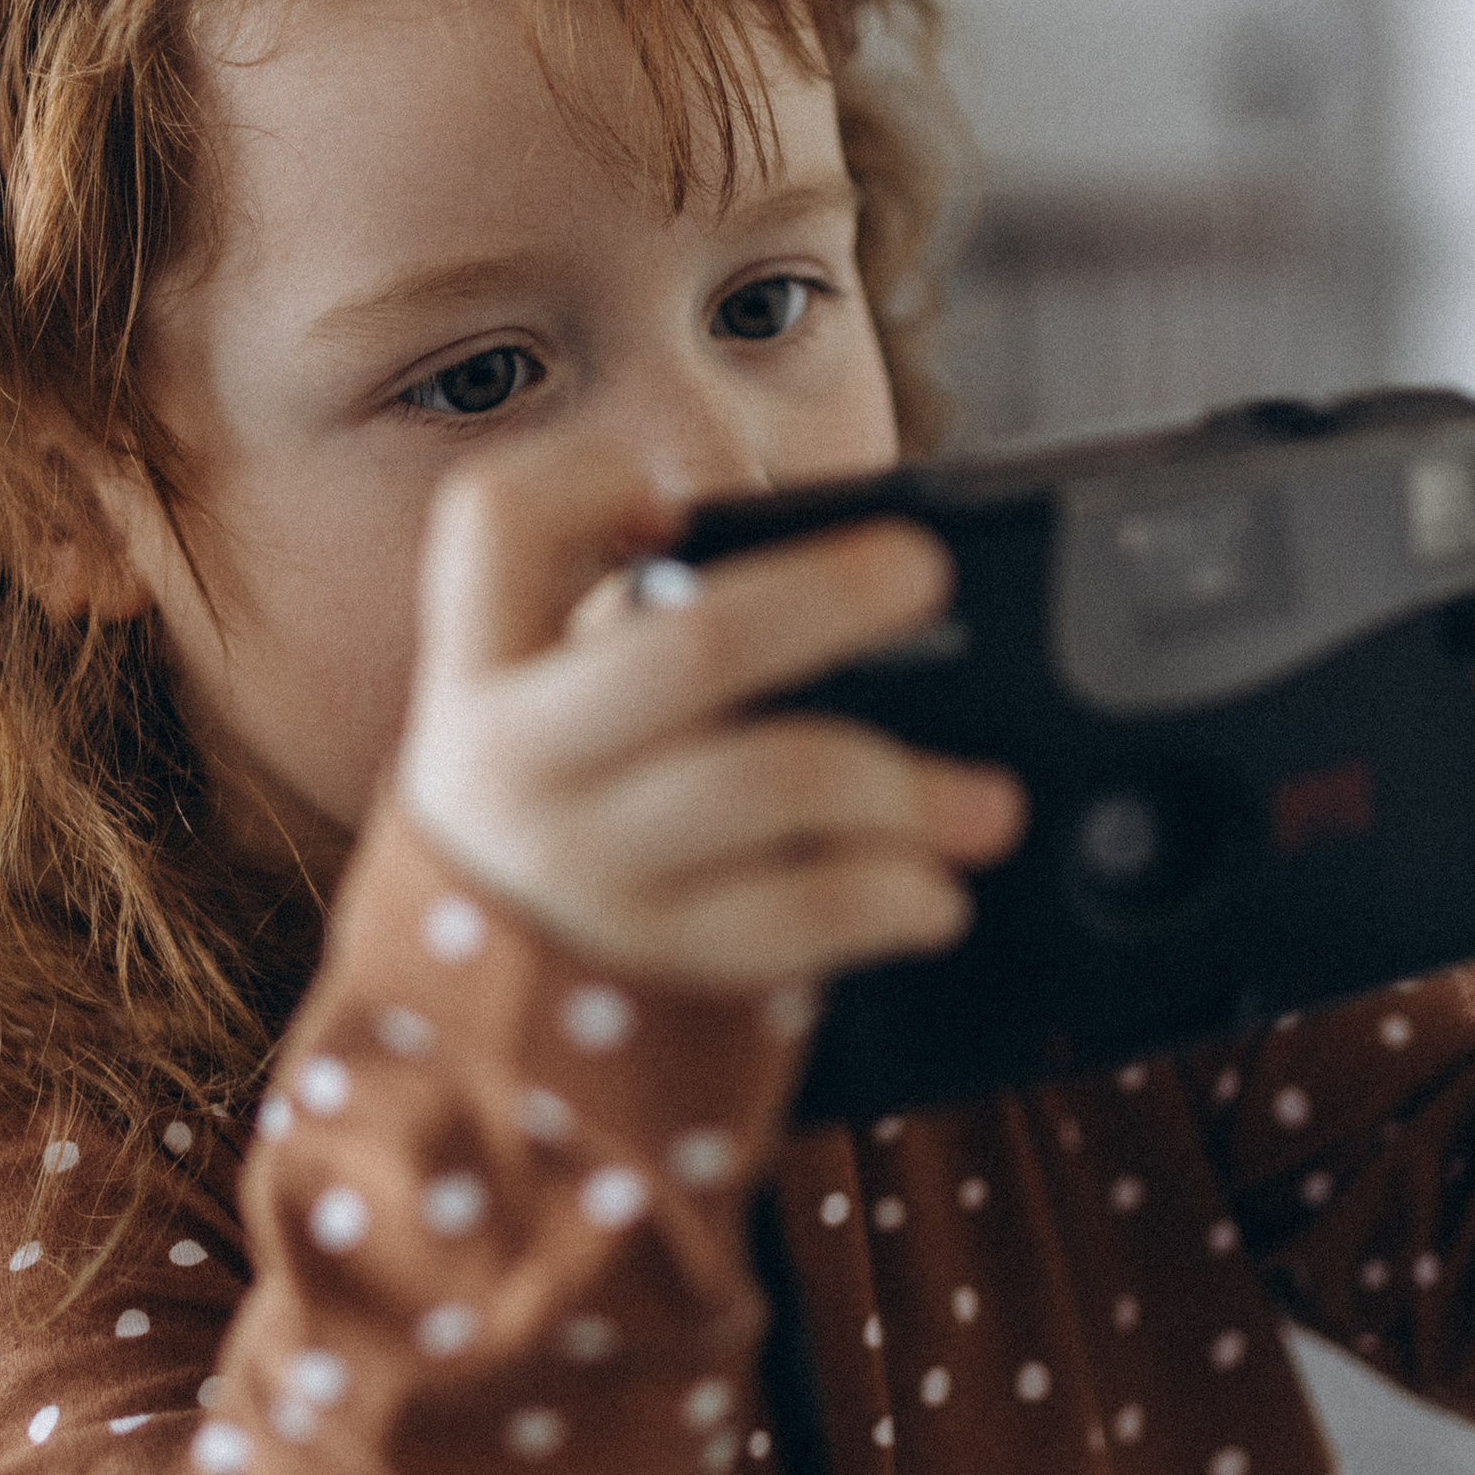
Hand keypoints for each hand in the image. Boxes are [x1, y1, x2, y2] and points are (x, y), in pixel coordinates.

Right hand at [396, 452, 1026, 991]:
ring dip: (902, 784)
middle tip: (921, 571)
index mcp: (485, 664)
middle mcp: (516, 758)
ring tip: (988, 802)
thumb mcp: (563, 695)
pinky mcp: (654, 952)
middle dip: (827, 597)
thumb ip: (651, 617)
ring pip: (772, 783)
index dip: (588, 480)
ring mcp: (583, 863)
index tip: (677, 501)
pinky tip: (933, 891)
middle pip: (692, 645)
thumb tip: (842, 568)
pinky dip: (887, 896)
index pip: (496, 521)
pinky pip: (798, 914)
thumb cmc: (573, 794)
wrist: (490, 994)